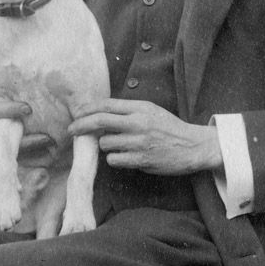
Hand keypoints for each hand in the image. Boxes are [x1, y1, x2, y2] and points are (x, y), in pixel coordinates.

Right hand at [0, 78, 51, 157]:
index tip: (28, 108)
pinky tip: (43, 149)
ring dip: (28, 148)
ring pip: (7, 149)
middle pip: (2, 138)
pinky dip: (25, 154)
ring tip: (49, 143)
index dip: (9, 110)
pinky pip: (8, 154)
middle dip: (24, 139)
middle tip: (46, 137)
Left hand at [68, 99, 222, 175]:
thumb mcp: (150, 111)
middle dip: (81, 126)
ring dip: (106, 145)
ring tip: (119, 145)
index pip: (106, 105)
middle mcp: (138, 123)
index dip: (87, 109)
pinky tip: (126, 156)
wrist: (192, 147)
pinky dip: (115, 159)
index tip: (77, 114)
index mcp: (140, 108)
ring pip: (105, 143)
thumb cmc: (169, 128)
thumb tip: (99, 113)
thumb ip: (127, 111)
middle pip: (99, 121)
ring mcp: (139, 142)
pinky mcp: (141, 160)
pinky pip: (114, 160)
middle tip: (71, 130)